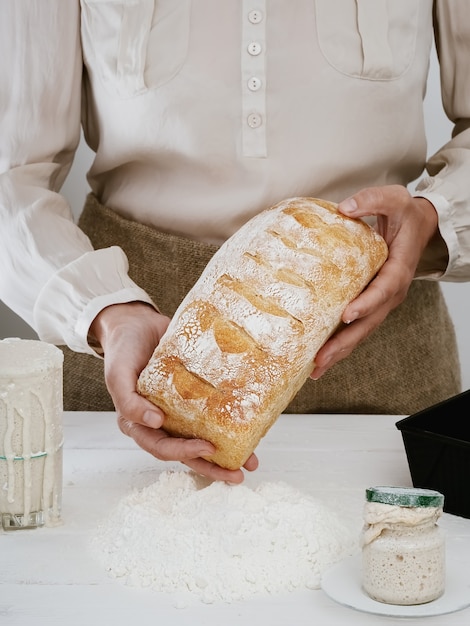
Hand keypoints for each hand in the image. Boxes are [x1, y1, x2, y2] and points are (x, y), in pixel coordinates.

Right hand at [90, 302, 257, 482]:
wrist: (136, 323)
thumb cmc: (123, 349)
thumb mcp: (118, 375)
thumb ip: (128, 401)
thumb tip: (154, 422)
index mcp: (139, 423)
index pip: (161, 446)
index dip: (183, 452)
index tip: (207, 448)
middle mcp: (161, 422)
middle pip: (186, 452)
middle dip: (211, 467)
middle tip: (237, 475)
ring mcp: (178, 410)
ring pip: (201, 438)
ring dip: (225, 454)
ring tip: (250, 462)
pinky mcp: (193, 396)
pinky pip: (211, 414)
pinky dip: (228, 424)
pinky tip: (249, 429)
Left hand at [311, 185, 439, 379]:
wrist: (419, 226)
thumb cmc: (404, 214)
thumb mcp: (393, 199)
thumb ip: (370, 201)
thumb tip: (344, 207)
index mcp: (397, 270)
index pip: (382, 290)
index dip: (365, 304)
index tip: (346, 315)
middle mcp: (391, 292)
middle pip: (368, 323)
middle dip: (345, 343)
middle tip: (321, 359)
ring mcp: (381, 302)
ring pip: (361, 331)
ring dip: (339, 351)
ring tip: (315, 369)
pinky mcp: (371, 304)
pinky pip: (356, 327)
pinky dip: (340, 343)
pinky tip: (321, 357)